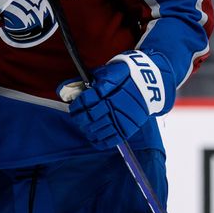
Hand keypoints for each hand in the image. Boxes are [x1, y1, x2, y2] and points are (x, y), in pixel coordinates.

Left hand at [57, 50, 174, 149]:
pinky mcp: (129, 127)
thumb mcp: (105, 71)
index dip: (77, 106)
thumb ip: (86, 81)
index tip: (74, 107)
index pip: (86, 102)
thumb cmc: (123, 74)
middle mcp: (114, 104)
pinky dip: (100, 141)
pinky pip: (112, 139)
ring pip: (99, 129)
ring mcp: (122, 117)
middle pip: (91, 117)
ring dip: (88, 130)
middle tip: (77, 118)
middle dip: (80, 119)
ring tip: (85, 127)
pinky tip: (94, 138)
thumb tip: (63, 89)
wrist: (150, 81)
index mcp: (108, 89)